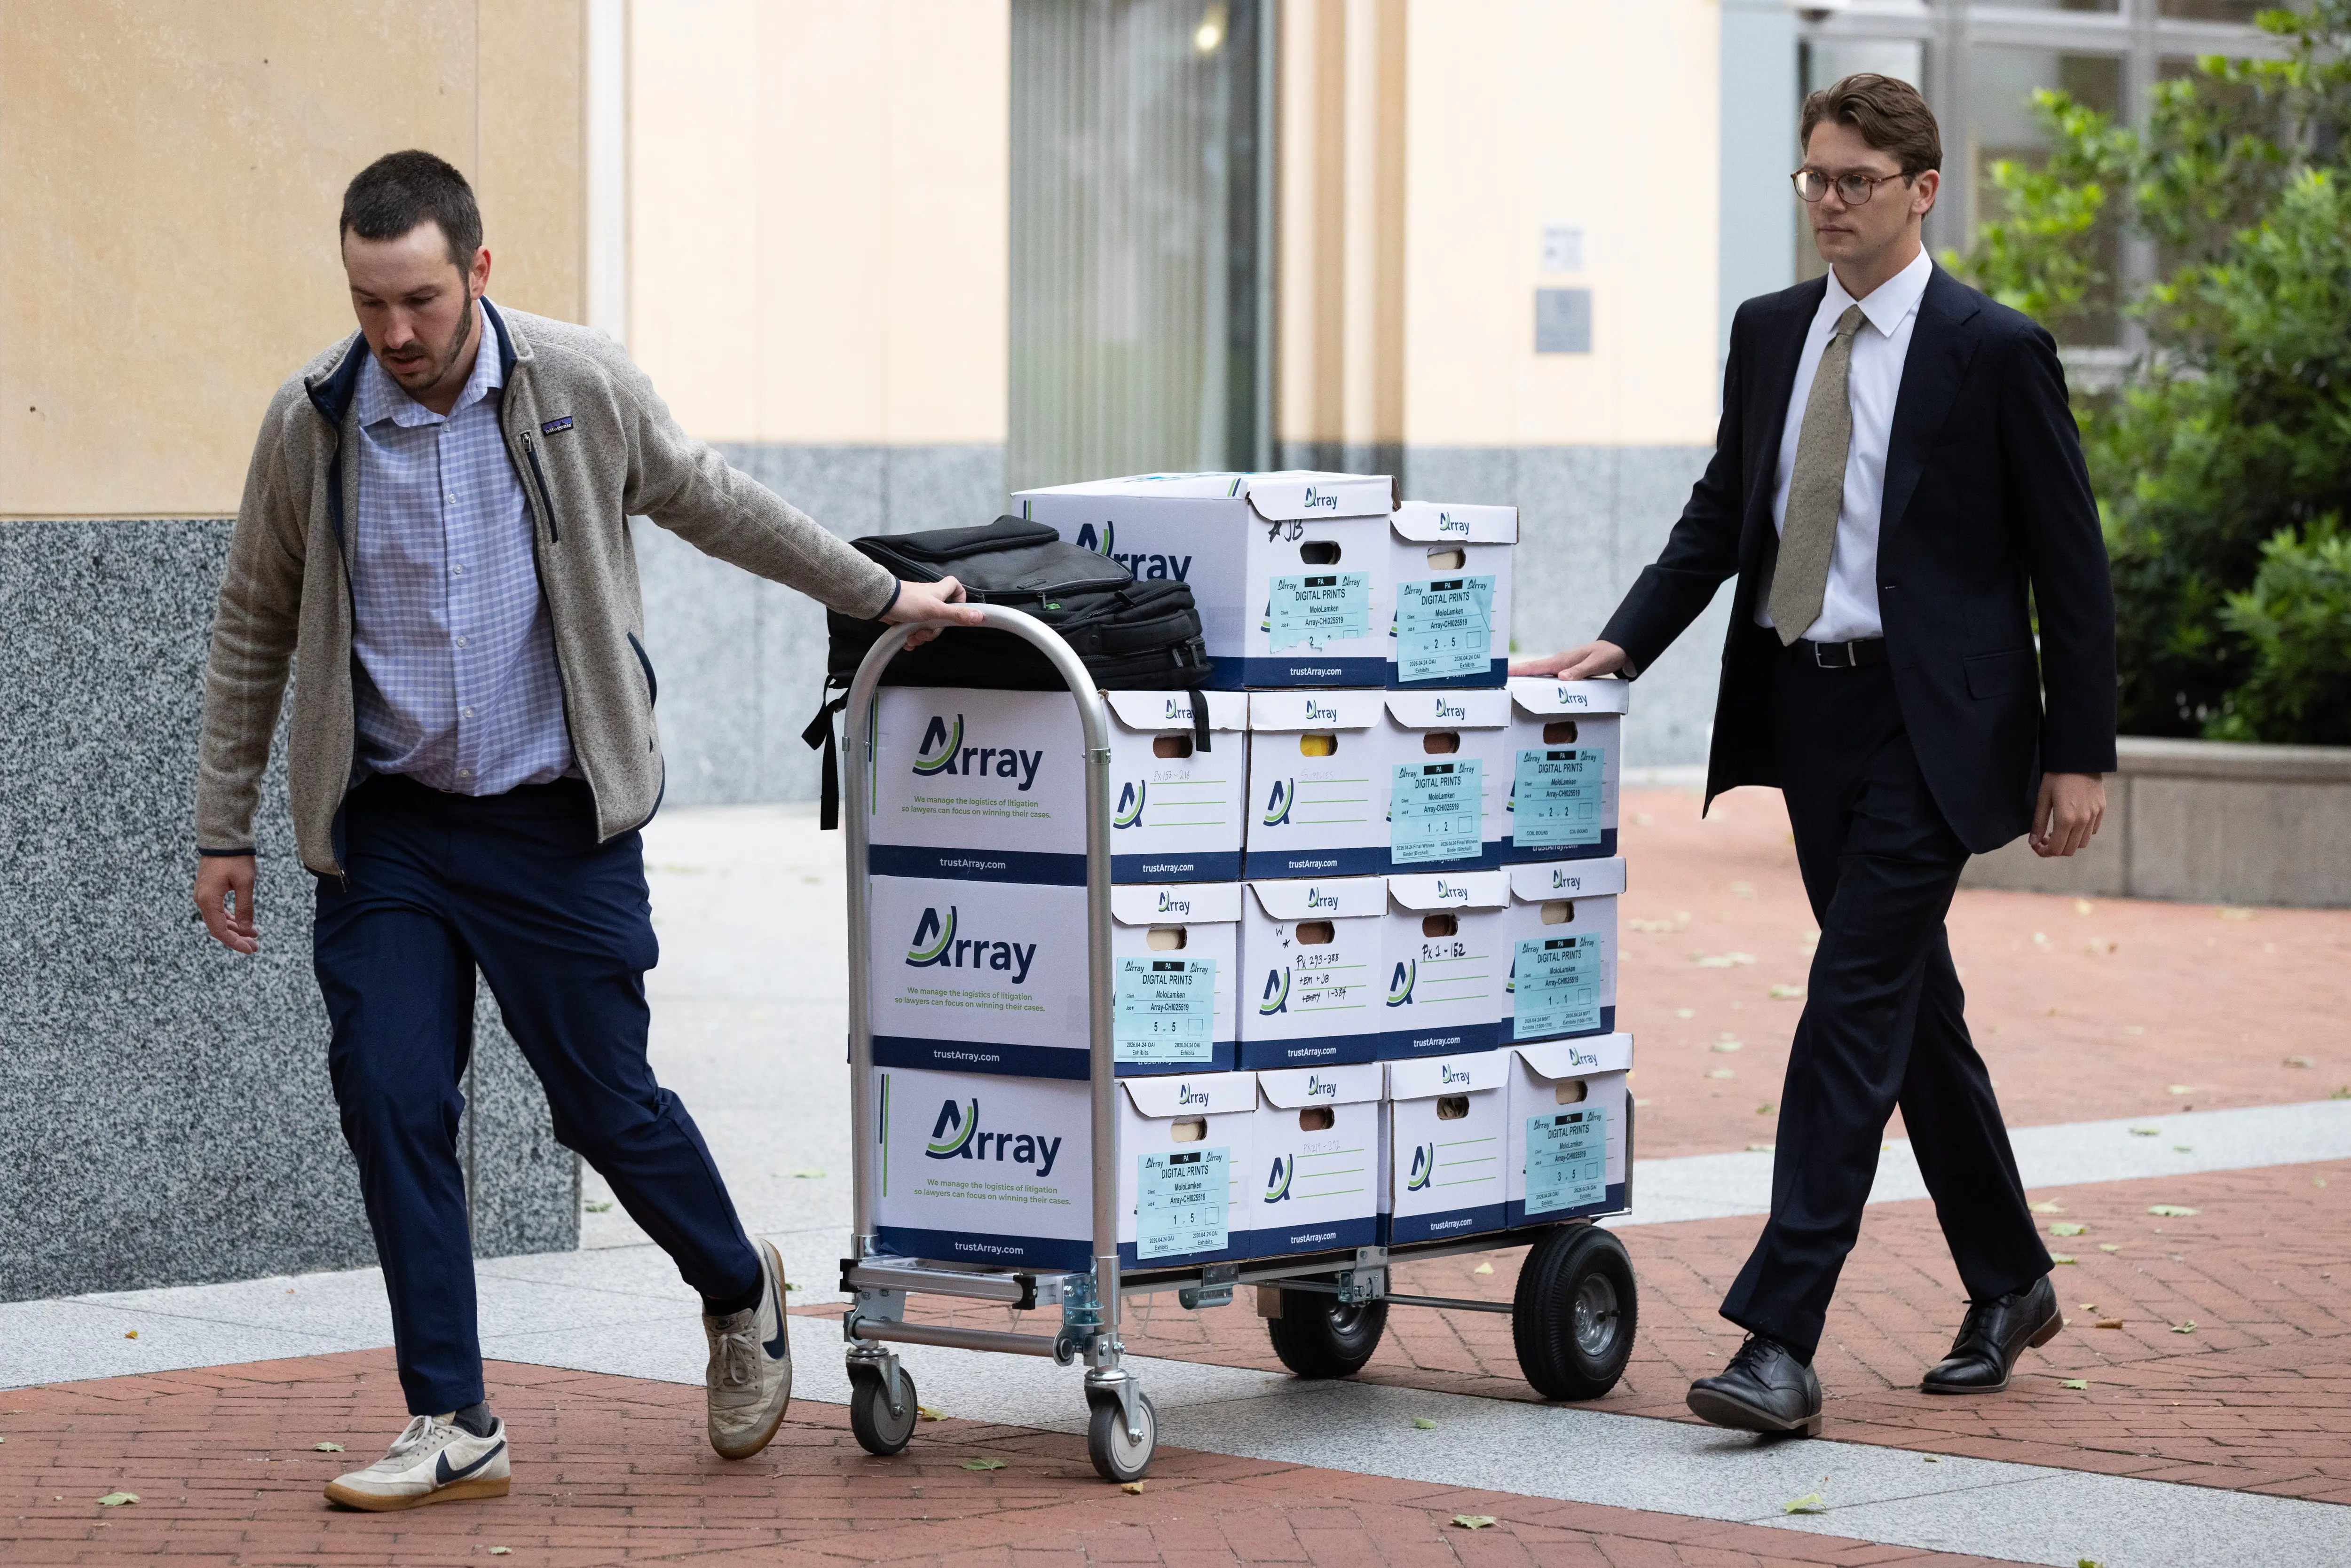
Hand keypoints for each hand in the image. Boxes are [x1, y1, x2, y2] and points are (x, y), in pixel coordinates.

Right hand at [194, 855, 259, 953]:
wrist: (223, 837)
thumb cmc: (235, 858)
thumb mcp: (245, 883)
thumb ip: (245, 907)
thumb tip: (247, 928)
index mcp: (208, 900)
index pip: (220, 930)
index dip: (235, 942)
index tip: (250, 950)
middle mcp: (202, 899)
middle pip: (218, 927)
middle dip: (237, 938)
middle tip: (255, 945)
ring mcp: (204, 894)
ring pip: (218, 919)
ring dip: (235, 928)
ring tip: (254, 934)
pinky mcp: (208, 889)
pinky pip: (218, 910)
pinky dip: (231, 918)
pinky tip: (244, 922)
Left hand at [882, 575, 985, 647]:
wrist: (880, 603)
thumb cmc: (908, 602)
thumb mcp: (935, 610)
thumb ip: (956, 614)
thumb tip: (980, 616)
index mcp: (938, 592)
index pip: (955, 586)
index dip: (961, 597)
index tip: (959, 611)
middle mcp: (929, 598)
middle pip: (942, 616)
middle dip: (935, 630)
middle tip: (926, 633)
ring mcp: (917, 608)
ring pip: (927, 625)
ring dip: (921, 636)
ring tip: (912, 638)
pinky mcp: (905, 616)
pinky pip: (914, 630)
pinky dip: (911, 638)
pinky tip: (907, 642)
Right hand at [1509, 640, 1627, 679]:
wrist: (1618, 650)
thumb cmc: (1608, 655)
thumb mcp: (1597, 663)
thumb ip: (1580, 671)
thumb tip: (1561, 678)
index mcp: (1562, 660)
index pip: (1536, 666)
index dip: (1519, 670)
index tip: (1503, 673)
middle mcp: (1558, 664)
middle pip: (1531, 670)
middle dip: (1514, 675)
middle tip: (1496, 683)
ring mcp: (1561, 668)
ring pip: (1538, 675)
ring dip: (1524, 680)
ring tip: (1508, 688)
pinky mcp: (1565, 672)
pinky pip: (1547, 678)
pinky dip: (1537, 682)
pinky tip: (1532, 689)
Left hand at [2030, 772, 2105, 857]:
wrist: (2080, 759)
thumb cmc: (2057, 776)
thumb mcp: (2043, 798)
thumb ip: (2038, 822)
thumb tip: (2033, 842)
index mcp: (2066, 819)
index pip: (2056, 849)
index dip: (2044, 852)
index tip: (2036, 846)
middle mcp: (2083, 821)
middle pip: (2070, 850)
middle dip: (2055, 850)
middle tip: (2045, 840)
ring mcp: (2094, 816)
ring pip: (2082, 843)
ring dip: (2069, 843)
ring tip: (2057, 831)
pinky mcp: (2101, 809)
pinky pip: (2092, 831)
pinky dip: (2081, 834)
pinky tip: (2071, 823)